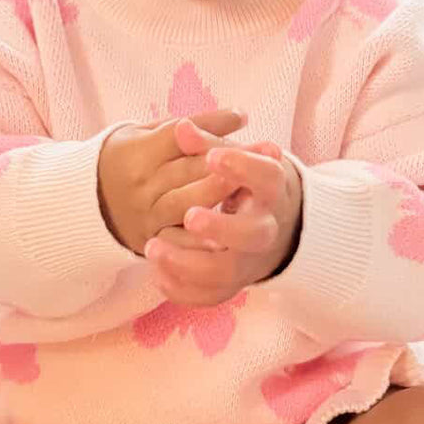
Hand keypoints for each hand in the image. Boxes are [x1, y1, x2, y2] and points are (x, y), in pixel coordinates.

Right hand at [97, 109, 249, 256]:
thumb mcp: (148, 134)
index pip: (177, 136)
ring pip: (185, 204)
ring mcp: (145, 215)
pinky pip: (177, 242)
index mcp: (138, 152)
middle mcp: (140, 184)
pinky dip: (200, 241)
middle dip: (227, 161)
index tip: (244, 118)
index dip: (210, 128)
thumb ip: (192, 126)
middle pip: (186, 170)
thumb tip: (241, 116)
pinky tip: (226, 239)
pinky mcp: (151, 240)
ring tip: (250, 191)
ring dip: (219, 197)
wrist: (89, 204)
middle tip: (265, 154)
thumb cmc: (130, 159)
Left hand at [147, 137, 302, 307]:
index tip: (213, 157)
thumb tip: (181, 128)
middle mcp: (265, 229)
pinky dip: (183, 289)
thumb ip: (206, 144)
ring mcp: (249, 262)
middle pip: (252, 235)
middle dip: (221, 228)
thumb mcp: (233, 160)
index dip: (243, 167)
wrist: (269, 226)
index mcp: (271, 191)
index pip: (267, 178)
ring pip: (225, 273)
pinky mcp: (232, 284)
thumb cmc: (244, 184)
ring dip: (188, 263)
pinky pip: (209, 296)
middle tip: (190, 216)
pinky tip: (158, 272)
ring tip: (152, 247)